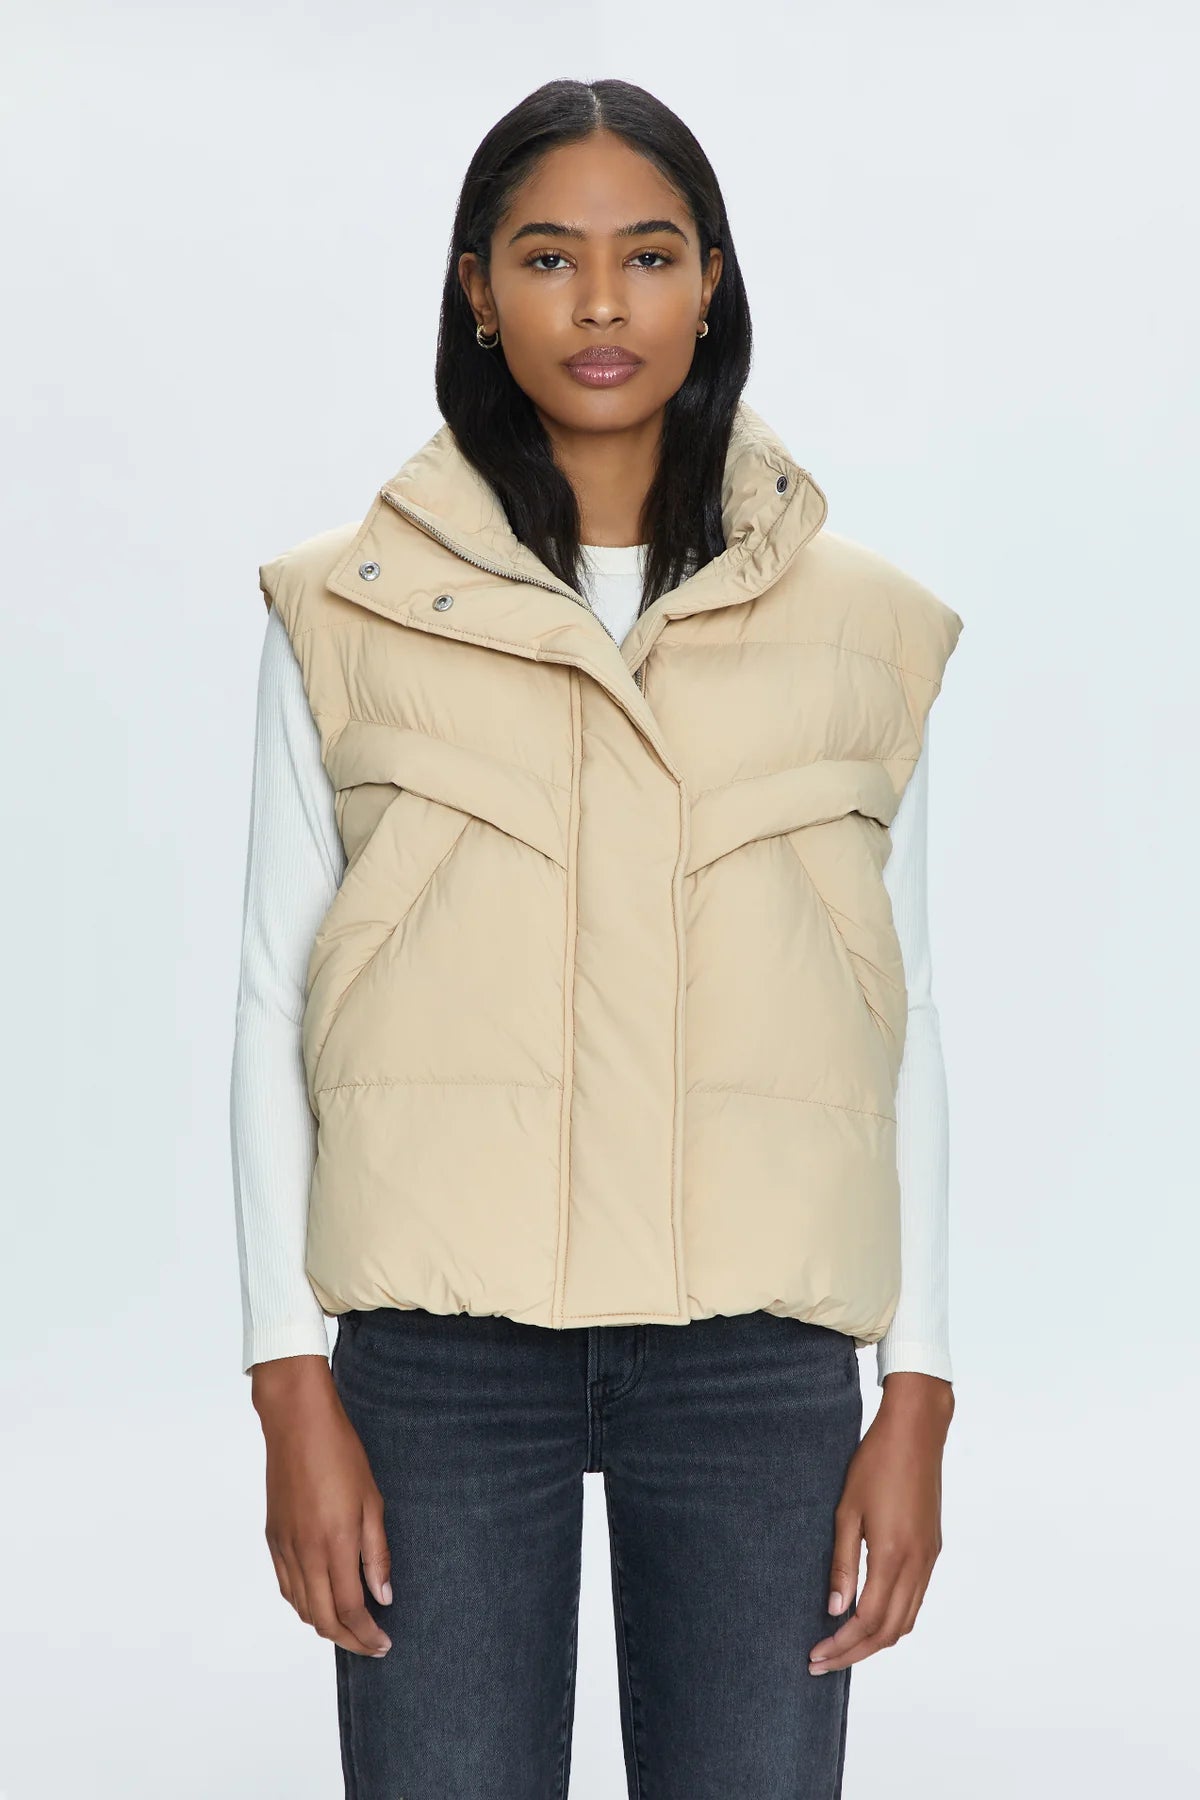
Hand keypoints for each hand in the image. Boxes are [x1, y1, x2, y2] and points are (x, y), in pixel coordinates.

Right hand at [252, 1355, 393, 1657]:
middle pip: (322, 1619)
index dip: (367, 1635)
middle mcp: (305, 1553)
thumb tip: (382, 1597)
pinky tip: (321, 1601)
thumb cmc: (341, 1454)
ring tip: (350, 1627)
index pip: (350, 1610)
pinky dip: (303, 1604)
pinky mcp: (273, 1538)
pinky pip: (286, 1587)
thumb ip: (376, 1554)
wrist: (297, 1424)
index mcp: (334, 1544)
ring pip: (301, 1607)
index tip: (383, 1645)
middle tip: (370, 1645)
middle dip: (348, 1640)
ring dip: (325, 1626)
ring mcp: (284, 1547)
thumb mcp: (372, 1501)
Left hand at [808, 1371, 953, 1674]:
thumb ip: (843, 1563)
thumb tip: (835, 1609)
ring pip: (906, 1620)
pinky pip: (915, 1600)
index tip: (816, 1656)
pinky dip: (893, 1619)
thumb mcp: (847, 1510)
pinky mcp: (932, 1549)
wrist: (916, 1432)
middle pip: (889, 1631)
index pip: (867, 1621)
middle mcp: (916, 1565)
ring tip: (843, 1646)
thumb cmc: (876, 1463)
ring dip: (876, 1640)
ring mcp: (928, 1559)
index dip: (841, 1645)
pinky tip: (870, 1615)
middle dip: (855, 1653)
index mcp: (893, 1556)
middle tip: (823, 1662)